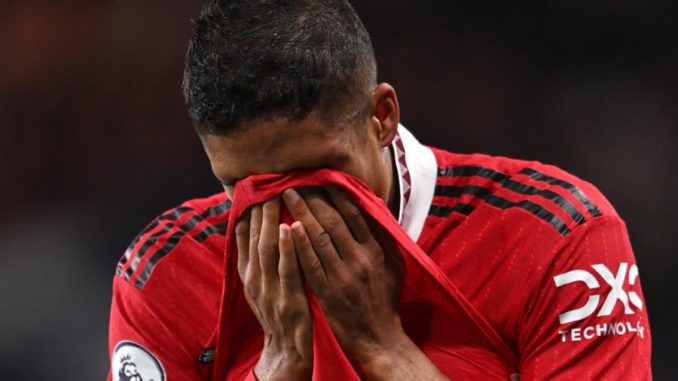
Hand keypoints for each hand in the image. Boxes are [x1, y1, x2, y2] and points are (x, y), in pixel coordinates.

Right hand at [236, 198, 311, 380]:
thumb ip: (256, 257)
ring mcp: (270, 289)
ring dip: (272, 220)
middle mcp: (255, 278)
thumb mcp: (260, 283)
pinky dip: (289, 247)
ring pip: (268, 248)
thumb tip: (252, 225)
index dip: (248, 209)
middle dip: (260, 207)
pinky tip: (292, 227)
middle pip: (255, 236)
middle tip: (268, 181)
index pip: (243, 234)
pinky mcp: (289, 299)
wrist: (286, 350)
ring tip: (276, 195)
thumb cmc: (278, 311)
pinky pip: (288, 269)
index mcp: (248, 273)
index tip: (253, 185)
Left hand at [281, 187, 404, 363]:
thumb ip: (383, 239)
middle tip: (297, 181)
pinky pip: (311, 263)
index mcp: (376, 250)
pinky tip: (288, 227)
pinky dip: (300, 244)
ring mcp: (343, 276)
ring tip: (287, 195)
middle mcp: (361, 259)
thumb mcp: (394, 266)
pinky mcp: (328, 292)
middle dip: (314, 198)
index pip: (354, 213)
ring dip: (302, 213)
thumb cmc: (385, 300)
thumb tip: (373, 211)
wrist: (379, 338)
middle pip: (333, 220)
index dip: (337, 193)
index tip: (322, 178)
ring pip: (320, 237)